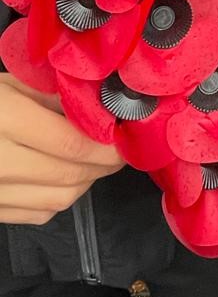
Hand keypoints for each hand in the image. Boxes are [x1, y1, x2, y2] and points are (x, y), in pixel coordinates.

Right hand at [0, 72, 123, 224]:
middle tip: (121, 150)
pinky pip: (38, 213)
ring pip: (59, 199)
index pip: (70, 144)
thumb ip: (54, 95)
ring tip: (97, 162)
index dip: (107, 146)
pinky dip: (62, 198)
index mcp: (3, 118)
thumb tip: (101, 106)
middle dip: (105, 165)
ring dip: (88, 182)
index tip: (127, 138)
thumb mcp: (10, 83)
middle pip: (69, 175)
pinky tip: (66, 177)